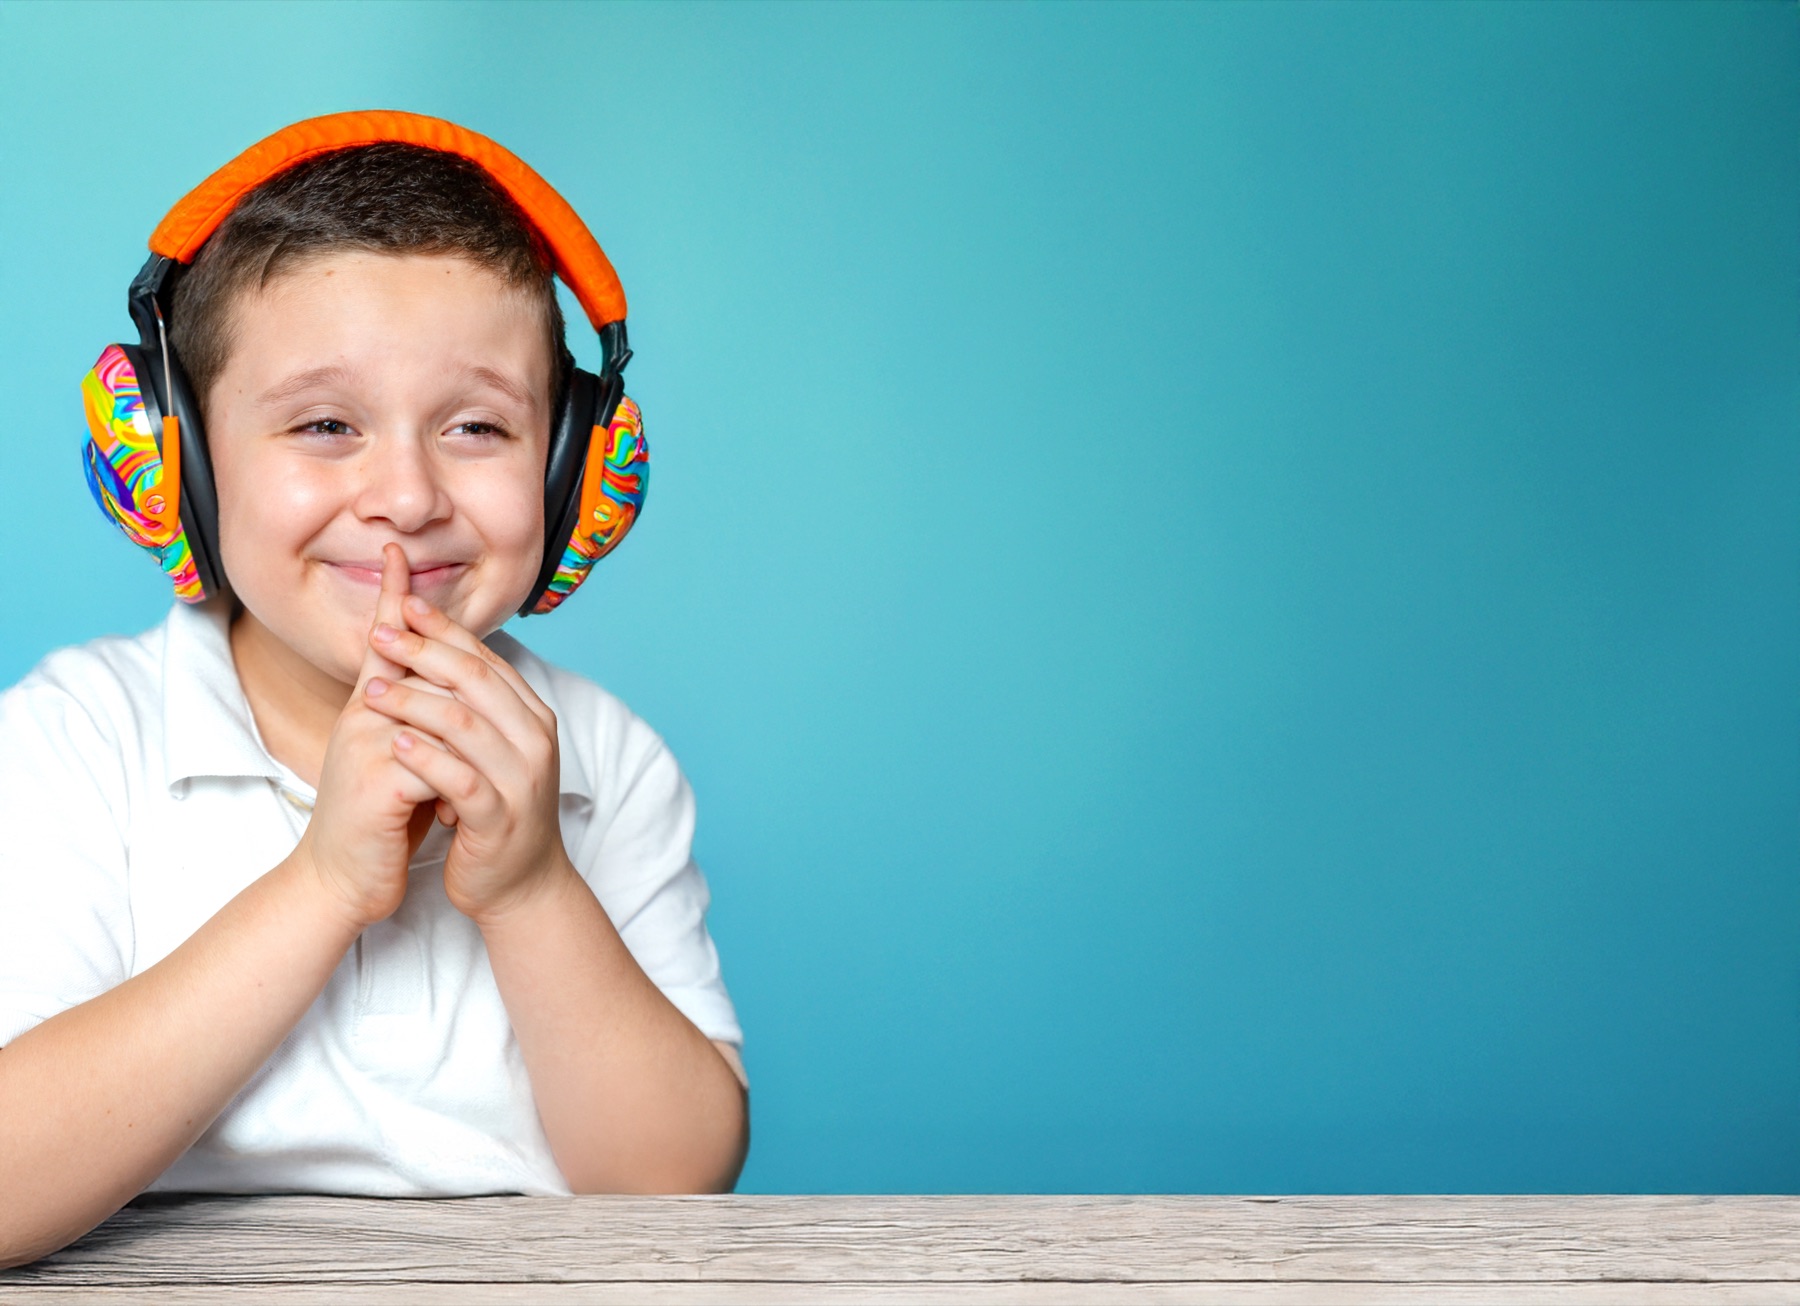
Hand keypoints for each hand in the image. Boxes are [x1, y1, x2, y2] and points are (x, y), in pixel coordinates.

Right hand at [293, 544, 444, 929]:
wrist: (341, 883)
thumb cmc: (379, 822)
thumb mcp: (396, 759)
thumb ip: (414, 720)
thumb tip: (446, 683)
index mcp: (367, 711)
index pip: (384, 643)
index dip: (393, 598)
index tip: (399, 551)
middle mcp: (361, 718)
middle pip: (411, 658)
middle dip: (432, 628)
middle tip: (429, 578)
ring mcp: (365, 747)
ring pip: (434, 706)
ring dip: (464, 712)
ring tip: (483, 718)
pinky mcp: (379, 785)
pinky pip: (437, 758)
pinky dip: (459, 772)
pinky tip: (464, 795)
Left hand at [358, 590, 571, 924]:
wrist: (520, 884)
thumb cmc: (493, 812)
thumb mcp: (490, 751)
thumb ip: (472, 706)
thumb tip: (435, 650)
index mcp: (532, 717)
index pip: (486, 659)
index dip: (443, 630)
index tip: (403, 605)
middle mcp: (535, 741)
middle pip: (476, 680)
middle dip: (423, 653)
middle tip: (379, 636)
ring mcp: (522, 780)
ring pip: (465, 725)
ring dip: (414, 702)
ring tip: (371, 692)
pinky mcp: (500, 818)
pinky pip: (461, 779)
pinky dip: (427, 759)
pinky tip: (396, 745)